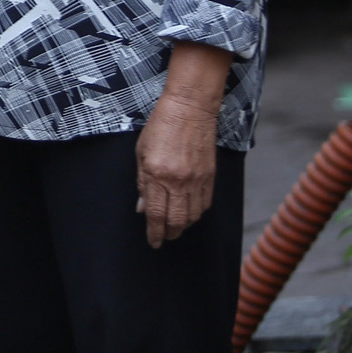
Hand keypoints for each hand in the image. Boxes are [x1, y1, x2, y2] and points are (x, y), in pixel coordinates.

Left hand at [135, 93, 219, 247]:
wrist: (189, 110)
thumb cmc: (160, 127)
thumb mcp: (141, 153)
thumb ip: (142, 182)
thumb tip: (142, 208)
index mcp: (157, 175)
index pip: (156, 214)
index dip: (154, 232)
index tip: (153, 241)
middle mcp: (179, 181)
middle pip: (177, 220)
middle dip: (170, 233)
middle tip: (164, 238)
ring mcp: (197, 180)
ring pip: (193, 215)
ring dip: (184, 226)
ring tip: (175, 227)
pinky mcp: (210, 177)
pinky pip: (205, 204)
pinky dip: (197, 213)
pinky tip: (190, 213)